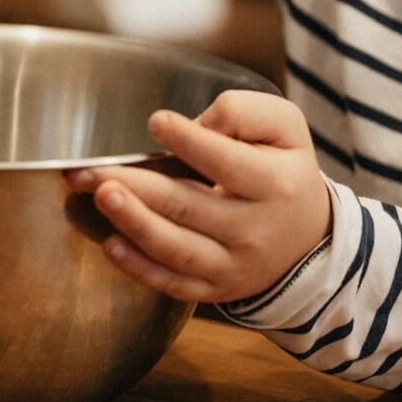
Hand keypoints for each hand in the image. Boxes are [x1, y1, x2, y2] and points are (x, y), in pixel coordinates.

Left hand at [67, 90, 331, 303]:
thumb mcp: (285, 129)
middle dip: (137, 186)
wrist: (308, 239)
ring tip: (102, 197)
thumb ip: (245, 113)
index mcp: (275, 184)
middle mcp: (253, 230)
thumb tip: (198, 124)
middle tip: (93, 170)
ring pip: (176, 249)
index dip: (190, 141)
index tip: (156, 121)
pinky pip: (173, 284)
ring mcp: (232, 265)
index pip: (227, 162)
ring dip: (134, 223)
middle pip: (188, 207)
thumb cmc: (284, 171)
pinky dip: (140, 268)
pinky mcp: (213, 288)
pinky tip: (111, 245)